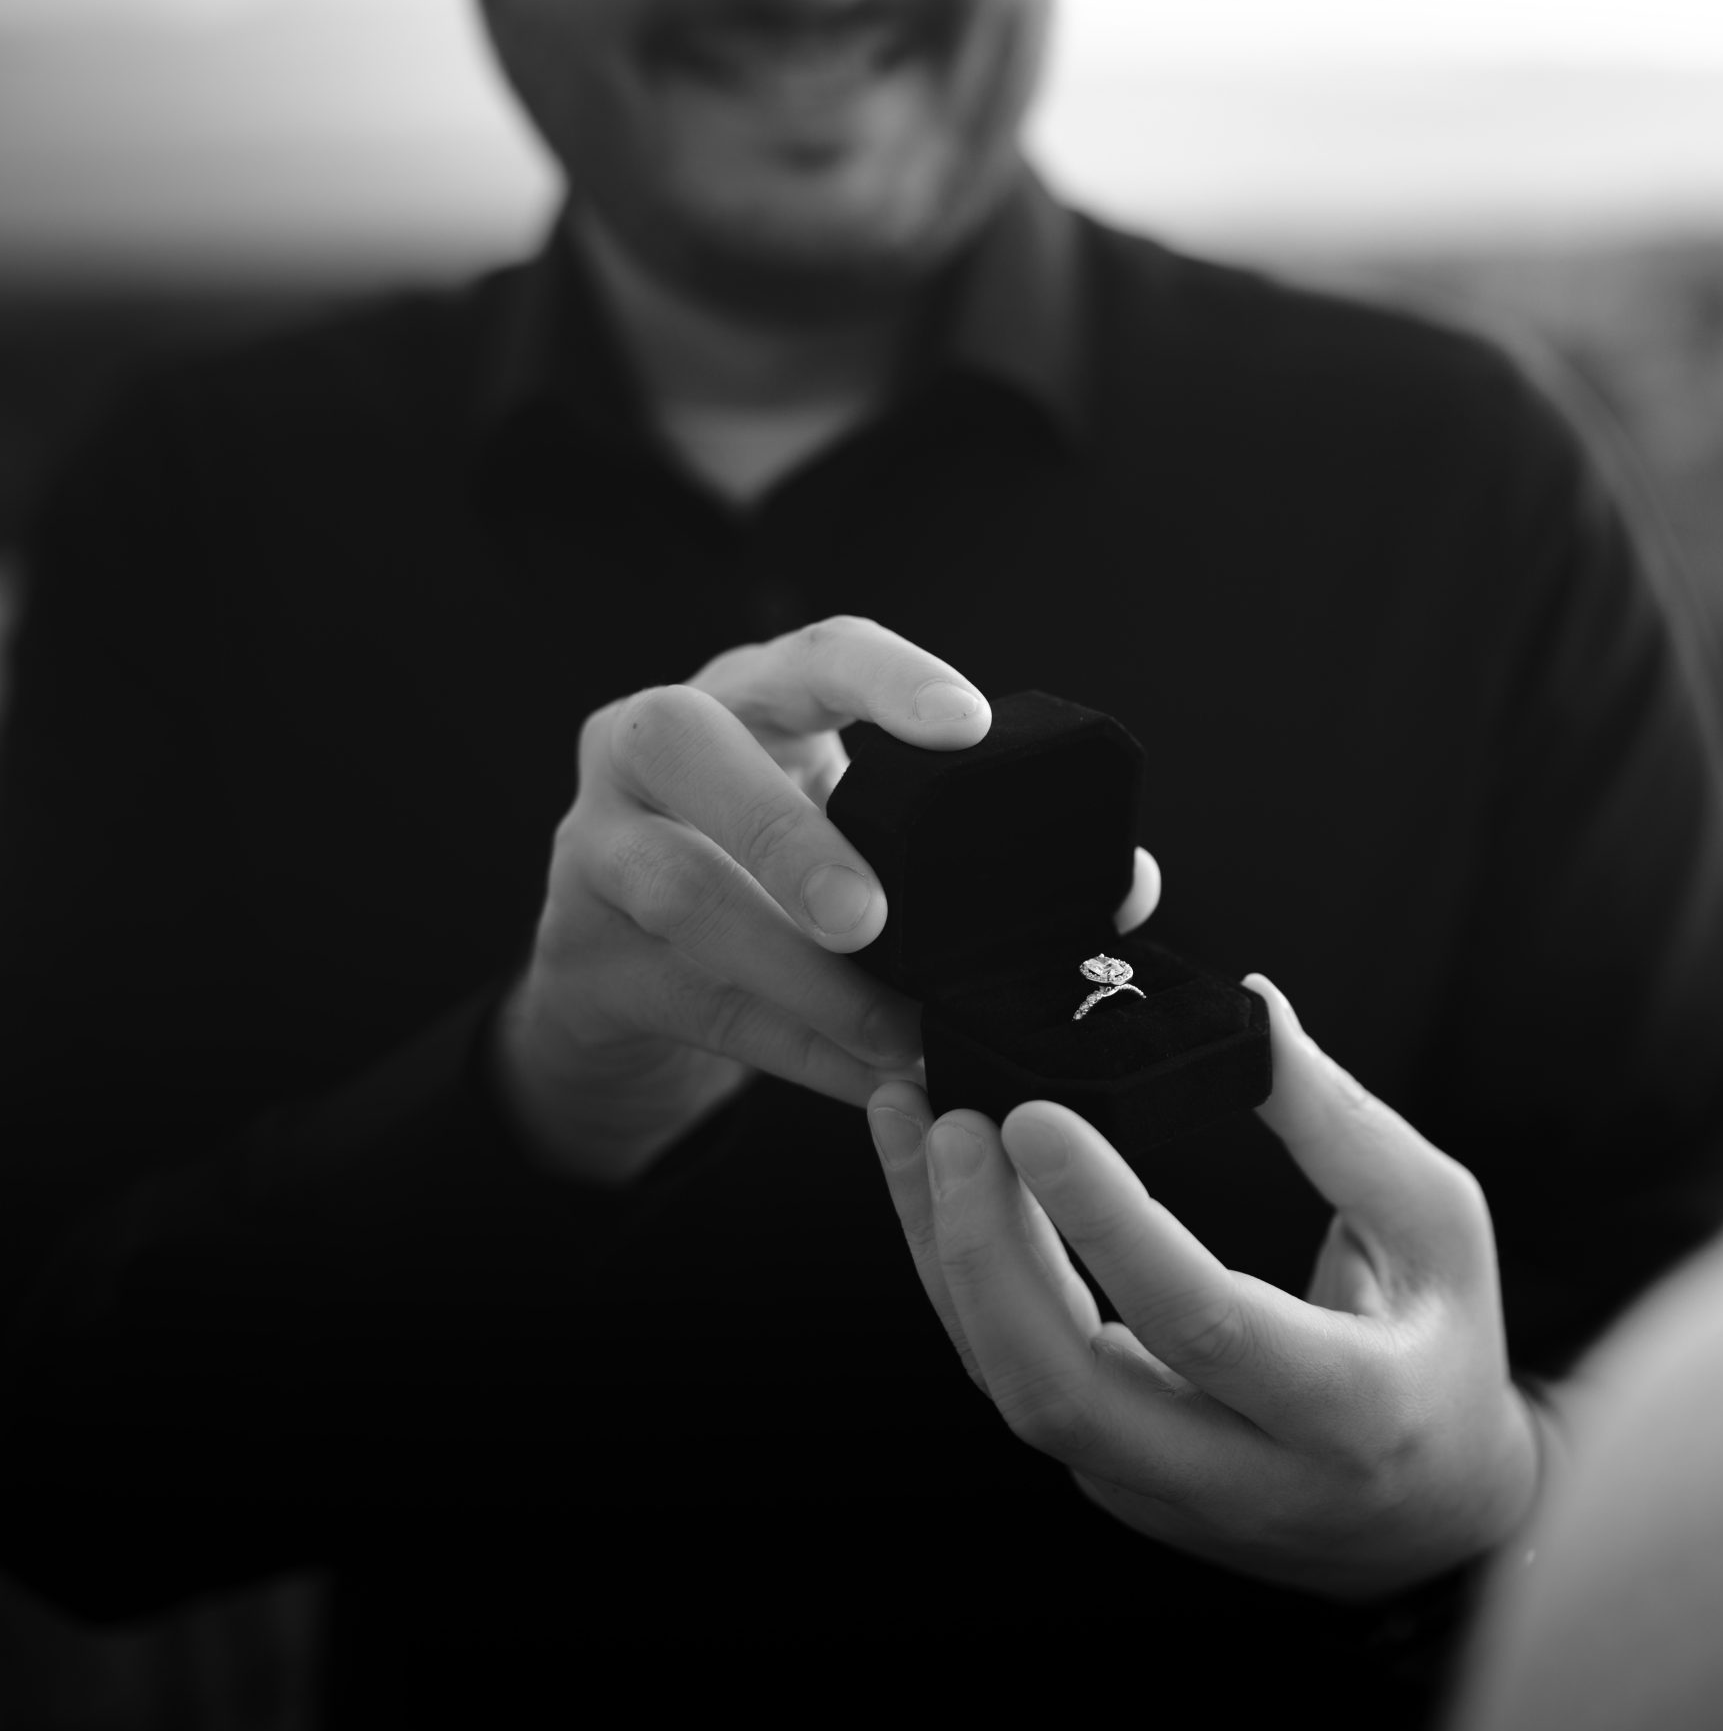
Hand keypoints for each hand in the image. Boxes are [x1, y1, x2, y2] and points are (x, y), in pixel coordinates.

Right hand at [499, 615, 1159, 1184]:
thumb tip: (1133, 888)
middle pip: (690, 745)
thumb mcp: (865, 837)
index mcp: (751, 693)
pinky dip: (800, 1049)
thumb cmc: (779, 874)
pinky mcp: (582, 954)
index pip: (816, 651)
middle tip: (870, 916)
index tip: (968, 725)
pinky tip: (876, 1080)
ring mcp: (594, 842)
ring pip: (683, 892)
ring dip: (799, 973)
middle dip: (788, 832)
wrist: (628, 970)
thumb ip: (984, 852)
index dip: (889, 680)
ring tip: (896, 1030)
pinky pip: (697, 1003)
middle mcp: (651, 742)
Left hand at [865, 976, 1540, 1600]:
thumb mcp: (1435, 1222)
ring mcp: (1157, 1491)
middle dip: (983, 1252)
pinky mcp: (1107, 1475)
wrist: (1430, 1516)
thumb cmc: (1441, 1345)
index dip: (1108, 1221)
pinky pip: (1013, 1379)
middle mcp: (1240, 1474)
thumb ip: (1341, 1126)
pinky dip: (960, 1278)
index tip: (1036, 1117)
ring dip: (946, 1256)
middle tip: (951, 1121)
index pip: (1201, 1321)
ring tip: (912, 1126)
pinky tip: (936, 1183)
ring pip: (1016, 1389)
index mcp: (1347, 1408)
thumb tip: (1250, 1009)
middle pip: (1064, 1390)